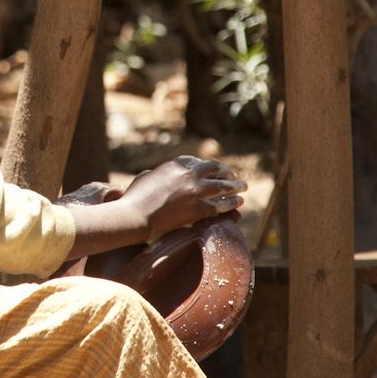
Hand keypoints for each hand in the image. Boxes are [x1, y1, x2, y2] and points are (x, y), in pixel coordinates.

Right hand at [119, 155, 245, 239]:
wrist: (136, 216)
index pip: (197, 161)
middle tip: (233, 176)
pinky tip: (239, 202)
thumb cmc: (134, 199)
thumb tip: (161, 174)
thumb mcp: (145, 177)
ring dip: (235, 186)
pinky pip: (222, 204)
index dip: (208, 166)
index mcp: (174, 165)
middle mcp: (189, 174)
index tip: (213, 169)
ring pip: (223, 186)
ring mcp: (197, 191)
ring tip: (243, 187)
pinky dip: (232, 202)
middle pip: (215, 169)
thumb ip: (159, 173)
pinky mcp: (201, 208)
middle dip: (226, 172)